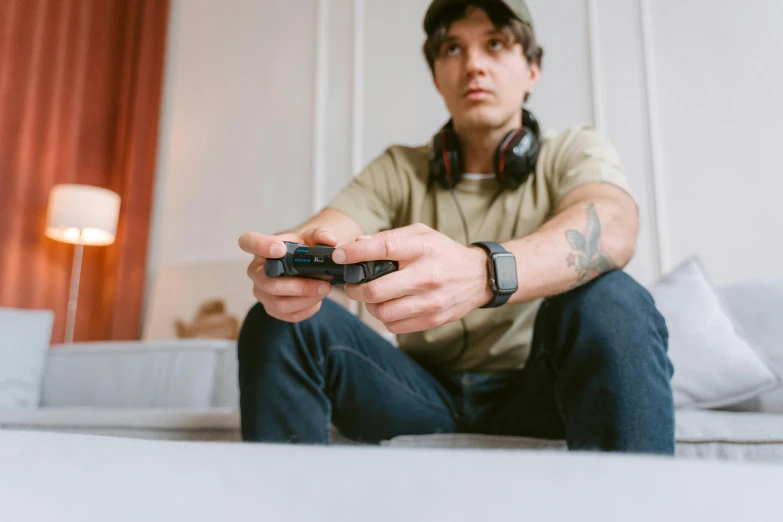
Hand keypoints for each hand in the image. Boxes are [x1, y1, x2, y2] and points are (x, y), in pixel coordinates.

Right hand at [238, 226, 337, 321]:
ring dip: (306, 300)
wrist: (303, 265)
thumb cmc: (302, 250)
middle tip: (324, 284)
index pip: (248, 242)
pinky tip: (316, 300)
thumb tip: (329, 240)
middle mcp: (256, 272)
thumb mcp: (311, 238)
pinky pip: (288, 315)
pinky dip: (307, 310)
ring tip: (324, 291)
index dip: (261, 246)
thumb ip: (321, 234)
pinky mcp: (271, 308)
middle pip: (269, 284)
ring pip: (280, 304)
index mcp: (262, 249)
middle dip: (300, 287)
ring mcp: (261, 292)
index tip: (281, 249)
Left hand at [332, 223, 492, 333]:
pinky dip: (385, 317)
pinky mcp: (432, 319)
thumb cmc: (444, 252)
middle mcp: (426, 276)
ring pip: (383, 312)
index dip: (355, 253)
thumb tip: (358, 244)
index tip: (340, 256)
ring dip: (369, 306)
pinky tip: (389, 307)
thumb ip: (390, 237)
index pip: (383, 249)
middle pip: (376, 290)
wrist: (478, 276)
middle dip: (355, 289)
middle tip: (352, 285)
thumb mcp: (421, 234)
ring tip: (372, 297)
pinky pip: (395, 325)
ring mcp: (430, 301)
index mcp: (422, 249)